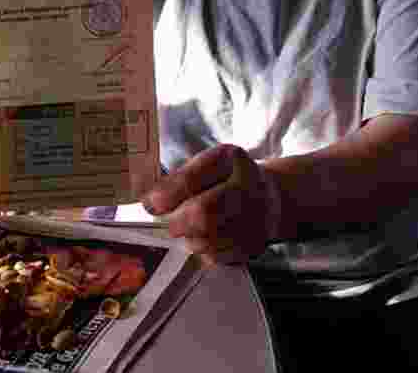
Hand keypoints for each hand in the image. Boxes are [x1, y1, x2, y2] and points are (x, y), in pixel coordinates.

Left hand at [141, 144, 280, 265]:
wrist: (268, 198)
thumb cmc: (226, 179)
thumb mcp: (204, 166)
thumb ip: (177, 181)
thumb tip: (149, 203)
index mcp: (230, 160)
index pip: (192, 180)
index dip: (166, 196)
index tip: (150, 206)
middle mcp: (248, 188)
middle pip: (203, 215)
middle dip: (177, 222)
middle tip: (171, 223)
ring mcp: (256, 219)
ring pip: (207, 241)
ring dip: (190, 237)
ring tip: (193, 227)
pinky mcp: (253, 246)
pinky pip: (216, 256)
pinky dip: (204, 249)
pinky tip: (210, 236)